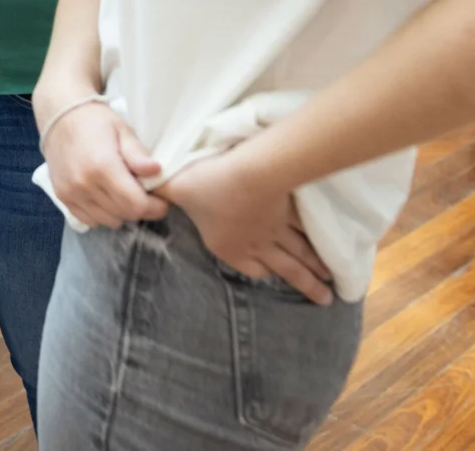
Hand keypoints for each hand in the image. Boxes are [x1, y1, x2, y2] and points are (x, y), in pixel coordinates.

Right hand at [41, 101, 168, 228]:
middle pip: (125, 215)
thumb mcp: (122, 130)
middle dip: (141, 209)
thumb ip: (138, 154)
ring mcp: (71, 193)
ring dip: (122, 212)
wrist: (60, 117)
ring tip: (125, 193)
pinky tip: (107, 197)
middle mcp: (84, 185)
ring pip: (108, 221)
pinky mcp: (62, 198)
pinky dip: (103, 214)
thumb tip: (157, 171)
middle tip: (146, 195)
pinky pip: (90, 220)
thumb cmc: (95, 121)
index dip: (155, 207)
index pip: (136, 205)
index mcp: (103, 167)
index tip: (163, 201)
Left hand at [158, 152, 333, 304]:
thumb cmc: (206, 185)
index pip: (248, 266)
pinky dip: (322, 242)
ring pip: (302, 253)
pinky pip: (309, 231)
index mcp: (227, 244)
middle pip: (287, 268)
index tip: (275, 278)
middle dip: (306, 284)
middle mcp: (257, 242)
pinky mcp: (292, 211)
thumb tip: (141, 194)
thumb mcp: (173, 188)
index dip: (261, 272)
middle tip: (326, 301)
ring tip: (333, 284)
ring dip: (318, 269)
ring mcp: (278, 229)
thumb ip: (158, 193)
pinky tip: (333, 249)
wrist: (247, 173)